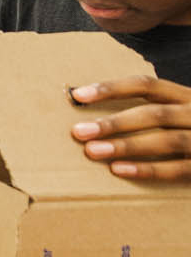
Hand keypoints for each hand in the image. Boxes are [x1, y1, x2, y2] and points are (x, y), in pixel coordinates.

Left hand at [71, 76, 190, 178]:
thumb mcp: (183, 111)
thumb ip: (155, 110)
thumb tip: (98, 117)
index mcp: (188, 96)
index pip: (147, 85)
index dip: (112, 88)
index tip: (77, 95)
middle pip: (154, 113)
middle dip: (114, 122)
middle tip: (78, 131)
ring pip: (166, 140)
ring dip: (127, 145)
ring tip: (92, 151)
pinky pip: (179, 169)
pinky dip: (149, 169)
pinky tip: (120, 170)